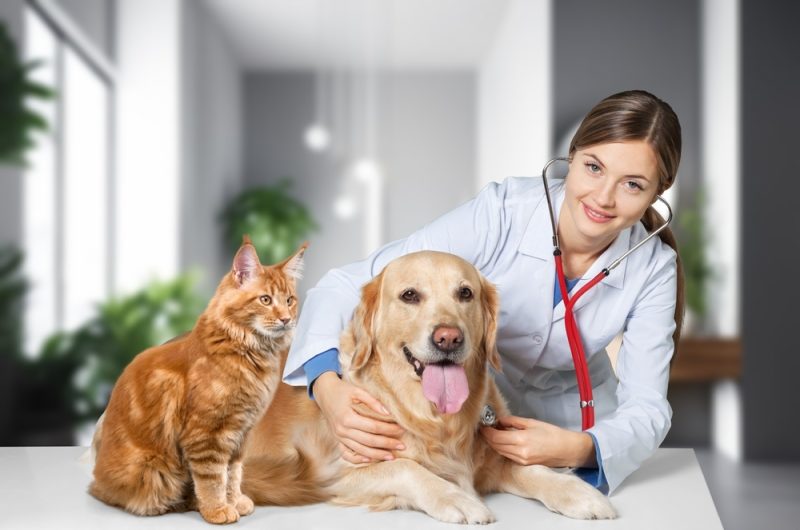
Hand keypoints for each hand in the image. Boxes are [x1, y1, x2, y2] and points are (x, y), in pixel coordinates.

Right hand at [313, 372, 405, 463]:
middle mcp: (342, 430)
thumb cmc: (343, 390)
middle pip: (369, 441)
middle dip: (387, 444)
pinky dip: (358, 459)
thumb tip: (388, 413)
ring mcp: (339, 437)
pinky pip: (347, 454)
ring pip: (360, 450)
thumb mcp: (357, 391)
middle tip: (402, 445)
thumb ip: (373, 402)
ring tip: (391, 456)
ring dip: (377, 455)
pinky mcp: (337, 440)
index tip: (401, 429)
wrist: (325, 392)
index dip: (389, 429)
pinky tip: (370, 459)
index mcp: (347, 417)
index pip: (373, 427)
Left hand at [479, 415, 595, 467]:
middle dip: (488, 437)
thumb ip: (513, 421)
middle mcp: (520, 453)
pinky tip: (504, 441)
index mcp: (521, 440)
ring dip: (495, 443)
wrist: (567, 449)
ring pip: (501, 452)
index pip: (496, 437)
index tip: (483, 425)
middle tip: (486, 428)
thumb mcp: (531, 423)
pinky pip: (508, 456)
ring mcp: (522, 460)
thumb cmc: (552, 434)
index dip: (487, 431)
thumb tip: (500, 420)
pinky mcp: (524, 464)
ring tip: (495, 433)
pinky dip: (503, 448)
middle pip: (496, 446)